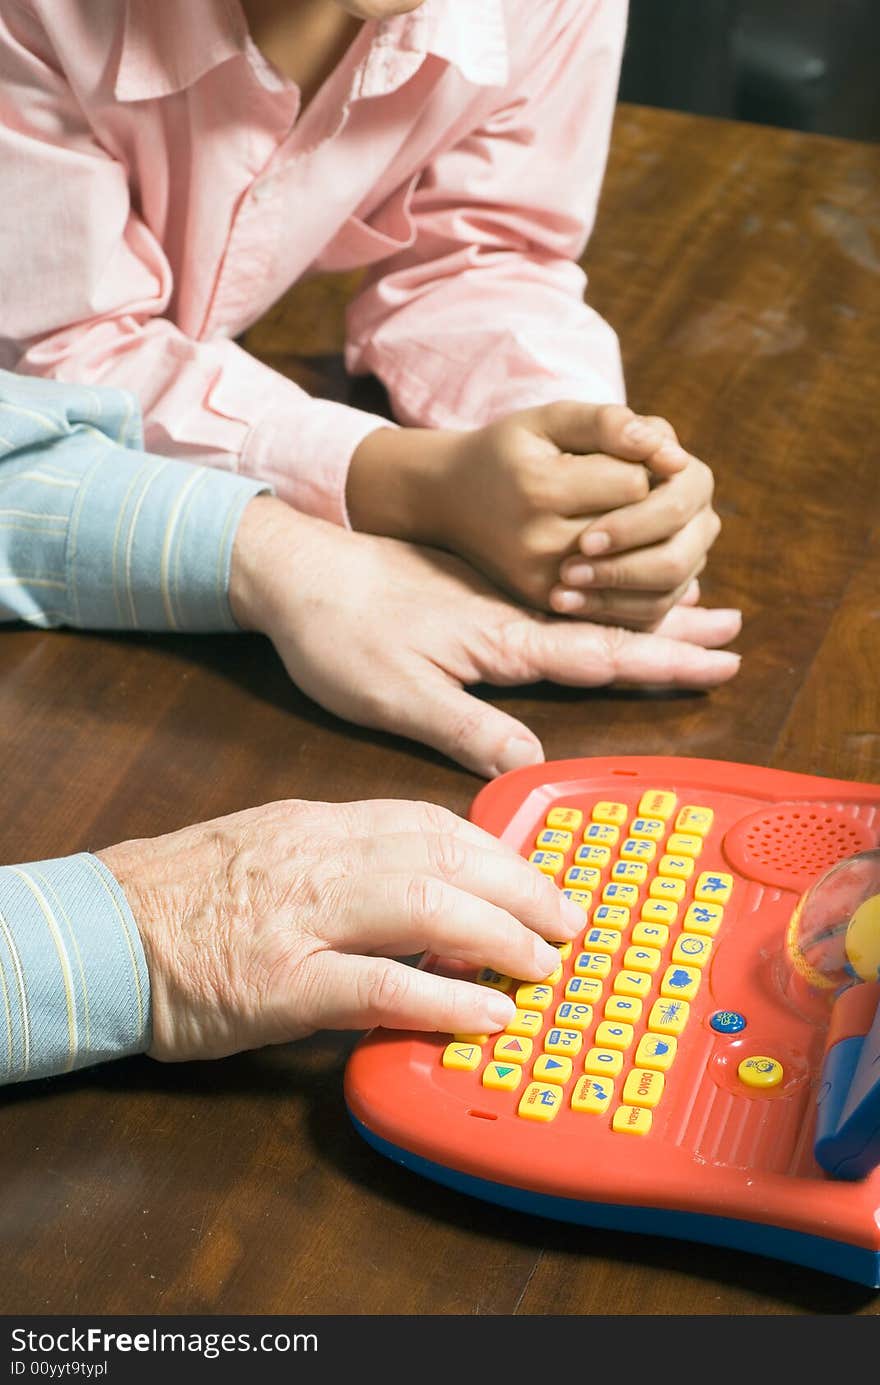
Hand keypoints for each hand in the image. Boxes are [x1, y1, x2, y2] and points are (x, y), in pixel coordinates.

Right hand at [96, 798, 584, 1060]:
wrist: (101, 929)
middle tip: (566, 920)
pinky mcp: (283, 984)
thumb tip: (420, 886)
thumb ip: (342, 859)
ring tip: (543, 964)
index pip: (428, 822)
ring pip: (425, 904)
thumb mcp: (270, 847)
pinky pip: (381, 985)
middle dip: (520, 886)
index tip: (533, 875)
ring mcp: (302, 918)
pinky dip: (445, 998)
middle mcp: (319, 857)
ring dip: (499, 934)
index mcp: (318, 823)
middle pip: (444, 854)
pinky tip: (486, 1015)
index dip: (494, 849)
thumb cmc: (183, 894)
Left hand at [230, 497, 740, 777]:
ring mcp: (486, 596)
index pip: (601, 652)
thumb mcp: (398, 695)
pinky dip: (589, 605)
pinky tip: (591, 609)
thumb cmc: (339, 630)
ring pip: (580, 608)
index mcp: (502, 635)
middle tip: (731, 629)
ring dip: (638, 611)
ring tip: (688, 610)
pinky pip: (547, 603)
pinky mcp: (462, 592)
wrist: (290, 566)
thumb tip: (535, 763)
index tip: (721, 661)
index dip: (664, 662)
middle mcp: (506, 610)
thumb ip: (469, 729)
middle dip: (672, 629)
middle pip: (607, 619)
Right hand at [346, 402, 717, 624]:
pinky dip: (647, 584)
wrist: (451, 502)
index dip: (647, 466)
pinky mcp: (549, 605)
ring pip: (644, 577)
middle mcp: (539, 544)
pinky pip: (626, 609)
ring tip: (647, 523)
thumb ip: (609, 424)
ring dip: (659, 546)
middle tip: (648, 489)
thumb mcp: (549, 420)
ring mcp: (543, 582)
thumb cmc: (509, 453)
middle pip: (642, 532)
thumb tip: (672, 452)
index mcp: (539, 489)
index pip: (636, 484)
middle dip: (658, 506)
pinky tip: (640, 556)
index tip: (631, 458)